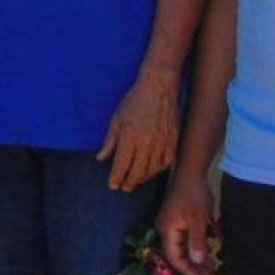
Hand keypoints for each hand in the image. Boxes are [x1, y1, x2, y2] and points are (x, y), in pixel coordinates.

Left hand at [97, 70, 179, 190]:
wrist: (159, 86)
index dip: (116, 178)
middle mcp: (146, 142)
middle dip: (129, 182)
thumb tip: (101, 158)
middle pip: (137, 172)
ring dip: (143, 178)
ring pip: (152, 170)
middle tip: (124, 187)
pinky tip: (152, 170)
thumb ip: (109, 141)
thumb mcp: (116, 118)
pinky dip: (158, 170)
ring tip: (136, 180)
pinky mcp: (173, 141)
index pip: (121, 165)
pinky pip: (166, 163)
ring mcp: (161, 143)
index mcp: (129, 136)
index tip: (113, 185)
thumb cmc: (135, 100)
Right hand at [156, 172, 216, 274]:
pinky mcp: (180, 220)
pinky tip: (211, 247)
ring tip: (212, 266)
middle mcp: (167, 230)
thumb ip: (197, 242)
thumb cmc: (194, 195)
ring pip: (185, 246)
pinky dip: (199, 244)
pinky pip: (188, 237)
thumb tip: (197, 262)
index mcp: (168, 231)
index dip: (188, 270)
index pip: (175, 257)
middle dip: (194, 266)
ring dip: (198, 256)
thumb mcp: (198, 220)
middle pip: (179, 254)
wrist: (191, 173)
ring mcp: (173, 224)